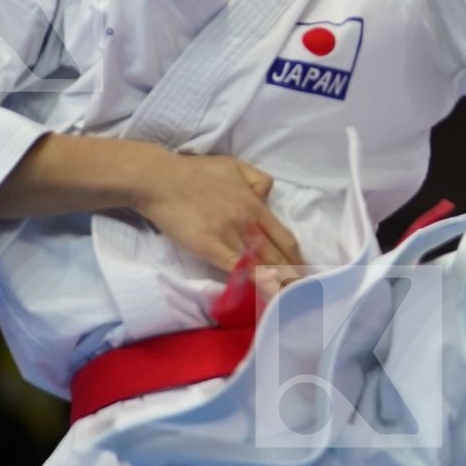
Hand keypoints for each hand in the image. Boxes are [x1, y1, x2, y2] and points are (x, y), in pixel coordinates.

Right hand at [131, 153, 305, 292]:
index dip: (296, 258)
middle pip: (277, 255)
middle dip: (292, 276)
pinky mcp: (210, 247)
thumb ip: (257, 180)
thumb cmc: (195, 171)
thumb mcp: (234, 165)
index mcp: (255, 204)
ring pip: (261, 264)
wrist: (160, 179)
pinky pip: (237, 267)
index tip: (303, 272)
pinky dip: (254, 280)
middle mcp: (248, 222)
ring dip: (278, 283)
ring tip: (292, 300)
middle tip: (305, 295)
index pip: (284, 237)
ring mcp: (230, 235)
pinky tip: (266, 293)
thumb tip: (266, 197)